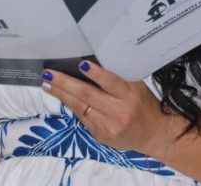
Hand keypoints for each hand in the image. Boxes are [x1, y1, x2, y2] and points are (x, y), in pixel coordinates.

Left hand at [41, 61, 178, 155]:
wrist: (153, 135)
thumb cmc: (144, 105)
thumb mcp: (137, 88)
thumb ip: (118, 79)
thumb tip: (90, 64)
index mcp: (130, 96)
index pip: (110, 83)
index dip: (95, 74)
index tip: (80, 64)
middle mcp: (118, 112)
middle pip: (87, 95)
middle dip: (65, 83)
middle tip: (49, 74)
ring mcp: (107, 126)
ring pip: (80, 107)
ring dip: (61, 95)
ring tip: (47, 84)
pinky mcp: (100, 135)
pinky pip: (82, 117)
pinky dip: (71, 105)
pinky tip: (61, 96)